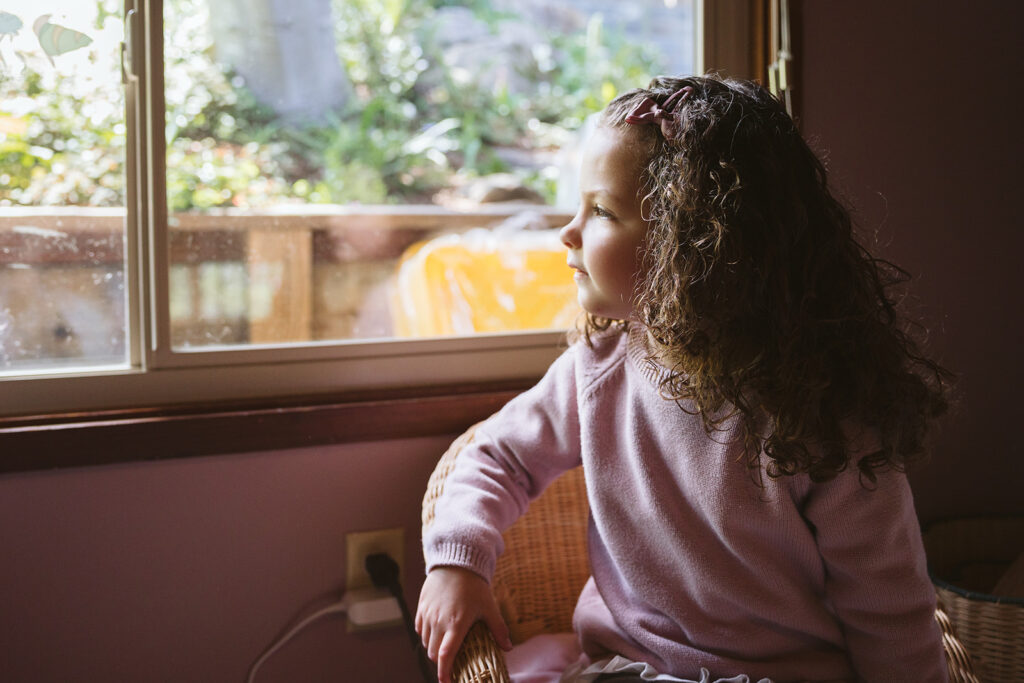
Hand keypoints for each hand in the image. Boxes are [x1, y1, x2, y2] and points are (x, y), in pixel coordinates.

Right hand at [415, 566, 512, 682]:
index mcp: (456, 624)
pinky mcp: (421, 608)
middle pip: (434, 653)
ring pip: (426, 642)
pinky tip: (437, 631)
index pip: (446, 656)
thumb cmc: (474, 586)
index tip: (447, 682)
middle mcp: (438, 622)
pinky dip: (427, 635)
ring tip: (446, 645)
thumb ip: (498, 629)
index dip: (445, 672)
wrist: (455, 562)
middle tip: (452, 662)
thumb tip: (509, 648)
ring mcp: (428, 615)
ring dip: (434, 648)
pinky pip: (420, 629)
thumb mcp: (489, 607)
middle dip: (442, 662)